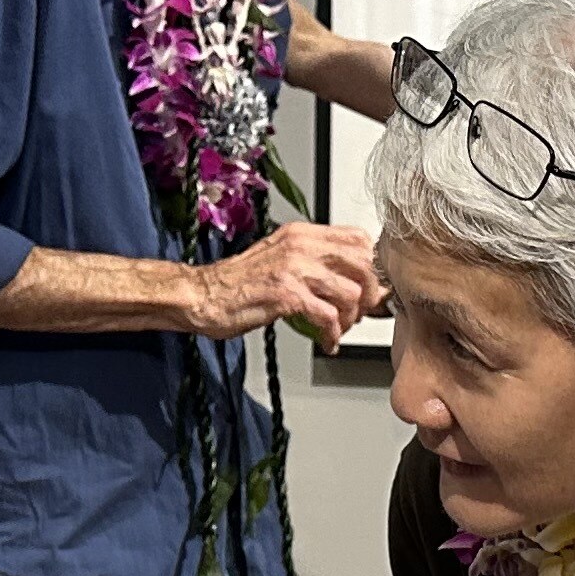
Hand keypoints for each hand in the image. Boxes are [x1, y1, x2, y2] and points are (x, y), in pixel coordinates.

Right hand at [188, 220, 379, 346]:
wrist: (201, 295)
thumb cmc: (238, 284)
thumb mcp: (281, 260)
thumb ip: (314, 264)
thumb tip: (351, 281)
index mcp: (302, 234)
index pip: (359, 239)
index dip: (373, 266)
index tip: (370, 287)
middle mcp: (301, 245)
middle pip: (363, 264)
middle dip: (368, 295)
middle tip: (359, 312)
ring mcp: (293, 268)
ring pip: (350, 293)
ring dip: (350, 318)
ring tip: (338, 329)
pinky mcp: (285, 294)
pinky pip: (328, 316)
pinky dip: (333, 334)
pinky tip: (326, 341)